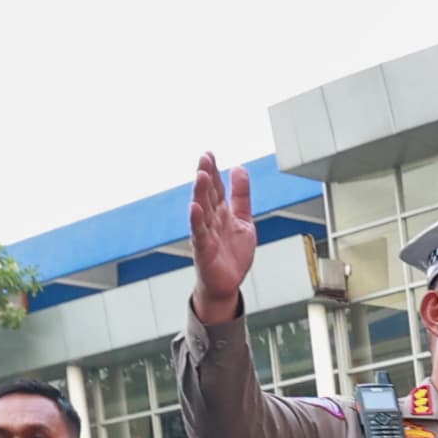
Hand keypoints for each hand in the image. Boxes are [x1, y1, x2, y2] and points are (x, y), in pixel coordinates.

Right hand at [187, 151, 254, 318]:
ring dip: (200, 193)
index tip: (209, 153)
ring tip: (200, 175)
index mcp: (221, 212)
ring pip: (202, 210)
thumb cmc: (232, 254)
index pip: (216, 188)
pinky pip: (199, 233)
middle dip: (205, 176)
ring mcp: (206, 234)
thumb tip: (239, 168)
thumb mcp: (244, 220)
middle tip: (204, 158)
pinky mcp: (204, 250)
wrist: (228, 283)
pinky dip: (197, 220)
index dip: (213, 171)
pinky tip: (194, 207)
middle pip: (207, 195)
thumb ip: (241, 196)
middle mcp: (211, 220)